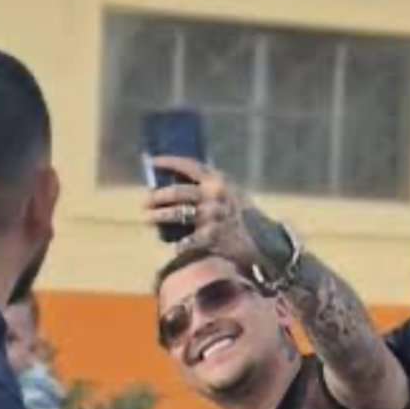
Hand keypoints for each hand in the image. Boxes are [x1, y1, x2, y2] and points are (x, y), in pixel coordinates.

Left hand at [144, 156, 263, 269]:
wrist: (264, 241)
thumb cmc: (243, 217)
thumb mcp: (231, 194)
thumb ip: (209, 187)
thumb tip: (175, 183)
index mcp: (218, 181)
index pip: (189, 165)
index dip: (168, 162)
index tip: (151, 162)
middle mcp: (214, 196)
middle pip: (177, 192)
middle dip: (157, 196)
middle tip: (145, 202)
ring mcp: (212, 216)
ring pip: (177, 215)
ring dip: (159, 216)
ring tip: (148, 218)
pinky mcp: (212, 237)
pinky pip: (187, 240)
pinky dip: (178, 244)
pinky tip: (173, 246)